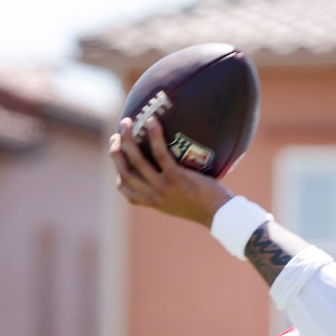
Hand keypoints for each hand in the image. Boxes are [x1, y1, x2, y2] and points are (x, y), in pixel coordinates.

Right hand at [110, 115, 231, 226]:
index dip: (118, 172)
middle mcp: (153, 196)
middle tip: (117, 134)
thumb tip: (167, 172)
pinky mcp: (176, 178)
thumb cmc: (205, 206)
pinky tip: (152, 121)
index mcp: (153, 202)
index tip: (118, 158)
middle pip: (124, 171)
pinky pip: (160, 153)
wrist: (220, 214)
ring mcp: (163, 187)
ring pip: (136, 160)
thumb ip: (169, 191)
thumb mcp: (180, 202)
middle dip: (115, 150)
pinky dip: (154, 135)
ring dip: (127, 139)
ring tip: (126, 122)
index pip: (125, 189)